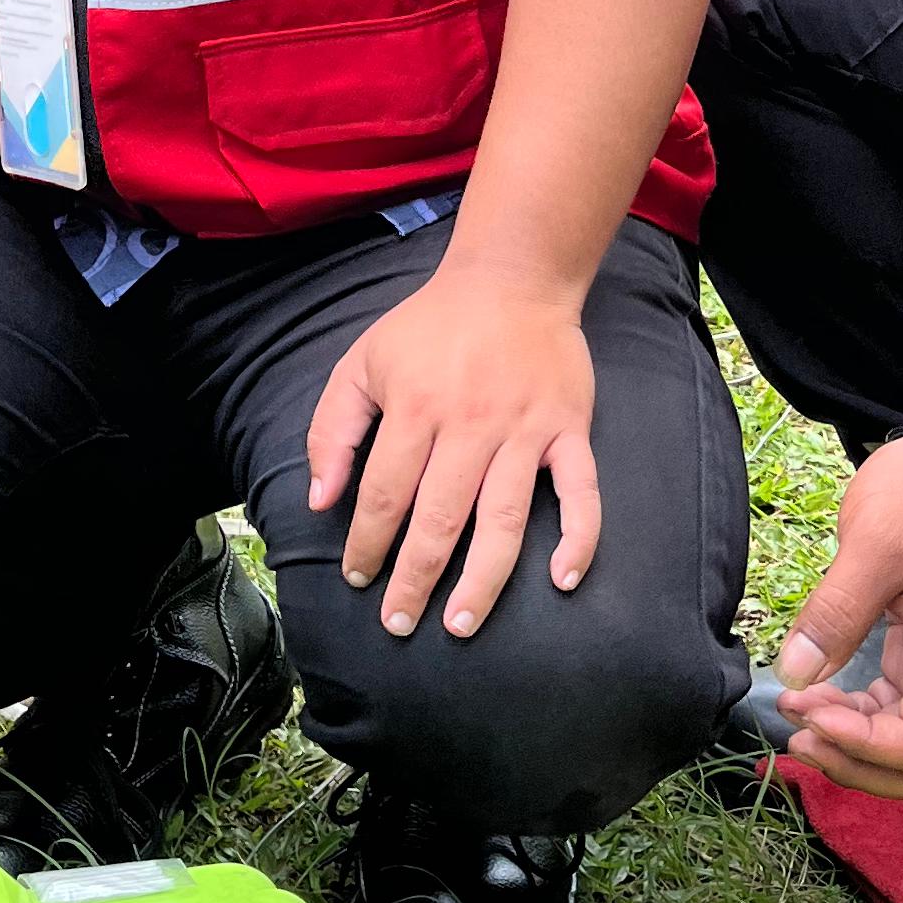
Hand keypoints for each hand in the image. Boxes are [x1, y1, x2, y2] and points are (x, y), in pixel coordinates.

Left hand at [304, 261, 597, 639]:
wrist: (512, 278)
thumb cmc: (430, 326)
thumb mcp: (363, 362)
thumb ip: (332, 428)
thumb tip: (321, 500)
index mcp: (415, 409)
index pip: (383, 494)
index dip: (367, 543)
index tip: (358, 579)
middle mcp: (470, 425)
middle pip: (439, 519)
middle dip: (415, 579)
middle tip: (400, 624)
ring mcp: (525, 431)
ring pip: (504, 518)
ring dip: (482, 579)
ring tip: (460, 623)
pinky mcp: (570, 430)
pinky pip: (581, 492)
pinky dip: (578, 537)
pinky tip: (562, 579)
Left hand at [769, 438, 902, 797]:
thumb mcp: (874, 543)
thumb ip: (836, 613)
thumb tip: (793, 676)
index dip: (861, 746)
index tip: (805, 709)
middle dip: (858, 764)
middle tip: (797, 730)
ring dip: (857, 749)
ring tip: (799, 716)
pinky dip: (862, 721)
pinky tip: (820, 697)